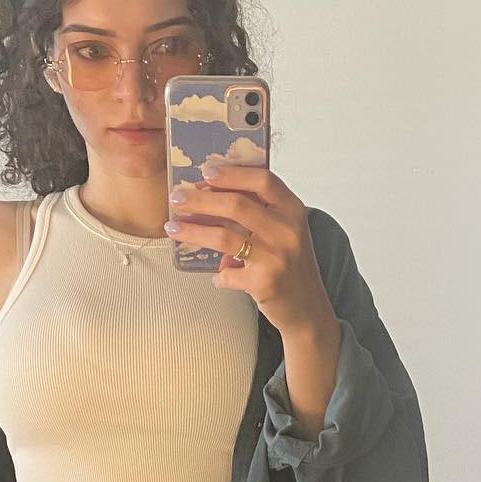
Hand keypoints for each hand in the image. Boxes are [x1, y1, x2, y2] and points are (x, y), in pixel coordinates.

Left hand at [165, 162, 332, 332]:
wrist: (308, 310)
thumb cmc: (293, 267)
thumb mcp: (286, 232)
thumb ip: (261, 213)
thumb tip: (212, 196)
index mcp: (293, 211)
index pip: (263, 180)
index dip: (233, 173)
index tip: (206, 171)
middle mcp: (287, 231)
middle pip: (236, 205)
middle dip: (200, 199)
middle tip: (177, 197)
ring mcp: (276, 257)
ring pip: (224, 236)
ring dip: (193, 230)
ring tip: (172, 227)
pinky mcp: (264, 283)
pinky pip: (227, 274)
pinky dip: (219, 275)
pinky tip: (216, 276)